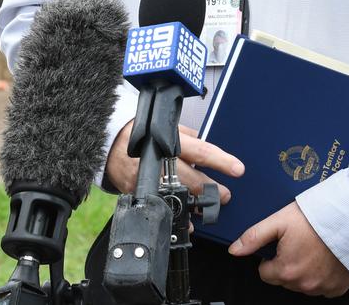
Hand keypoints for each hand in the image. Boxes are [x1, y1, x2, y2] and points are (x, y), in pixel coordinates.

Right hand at [105, 120, 243, 203]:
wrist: (110, 143)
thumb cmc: (142, 133)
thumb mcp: (167, 127)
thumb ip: (187, 135)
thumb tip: (207, 143)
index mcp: (171, 142)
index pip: (201, 151)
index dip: (221, 161)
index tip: (238, 169)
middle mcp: (161, 161)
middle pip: (191, 179)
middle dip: (211, 190)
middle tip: (225, 195)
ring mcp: (149, 179)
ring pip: (177, 195)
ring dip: (196, 204)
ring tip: (208, 208)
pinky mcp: (139, 191)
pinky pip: (161, 206)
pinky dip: (176, 215)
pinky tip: (187, 221)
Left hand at [229, 202, 348, 297]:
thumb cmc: (316, 218)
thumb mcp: (279, 221)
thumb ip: (254, 237)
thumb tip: (234, 249)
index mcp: (286, 270)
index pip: (265, 273)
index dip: (269, 257)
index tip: (280, 244)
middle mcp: (304, 284)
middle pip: (284, 279)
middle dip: (286, 263)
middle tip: (298, 241)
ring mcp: (322, 288)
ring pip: (302, 283)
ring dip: (304, 269)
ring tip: (312, 246)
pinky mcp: (338, 288)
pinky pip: (323, 286)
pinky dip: (321, 274)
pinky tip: (324, 256)